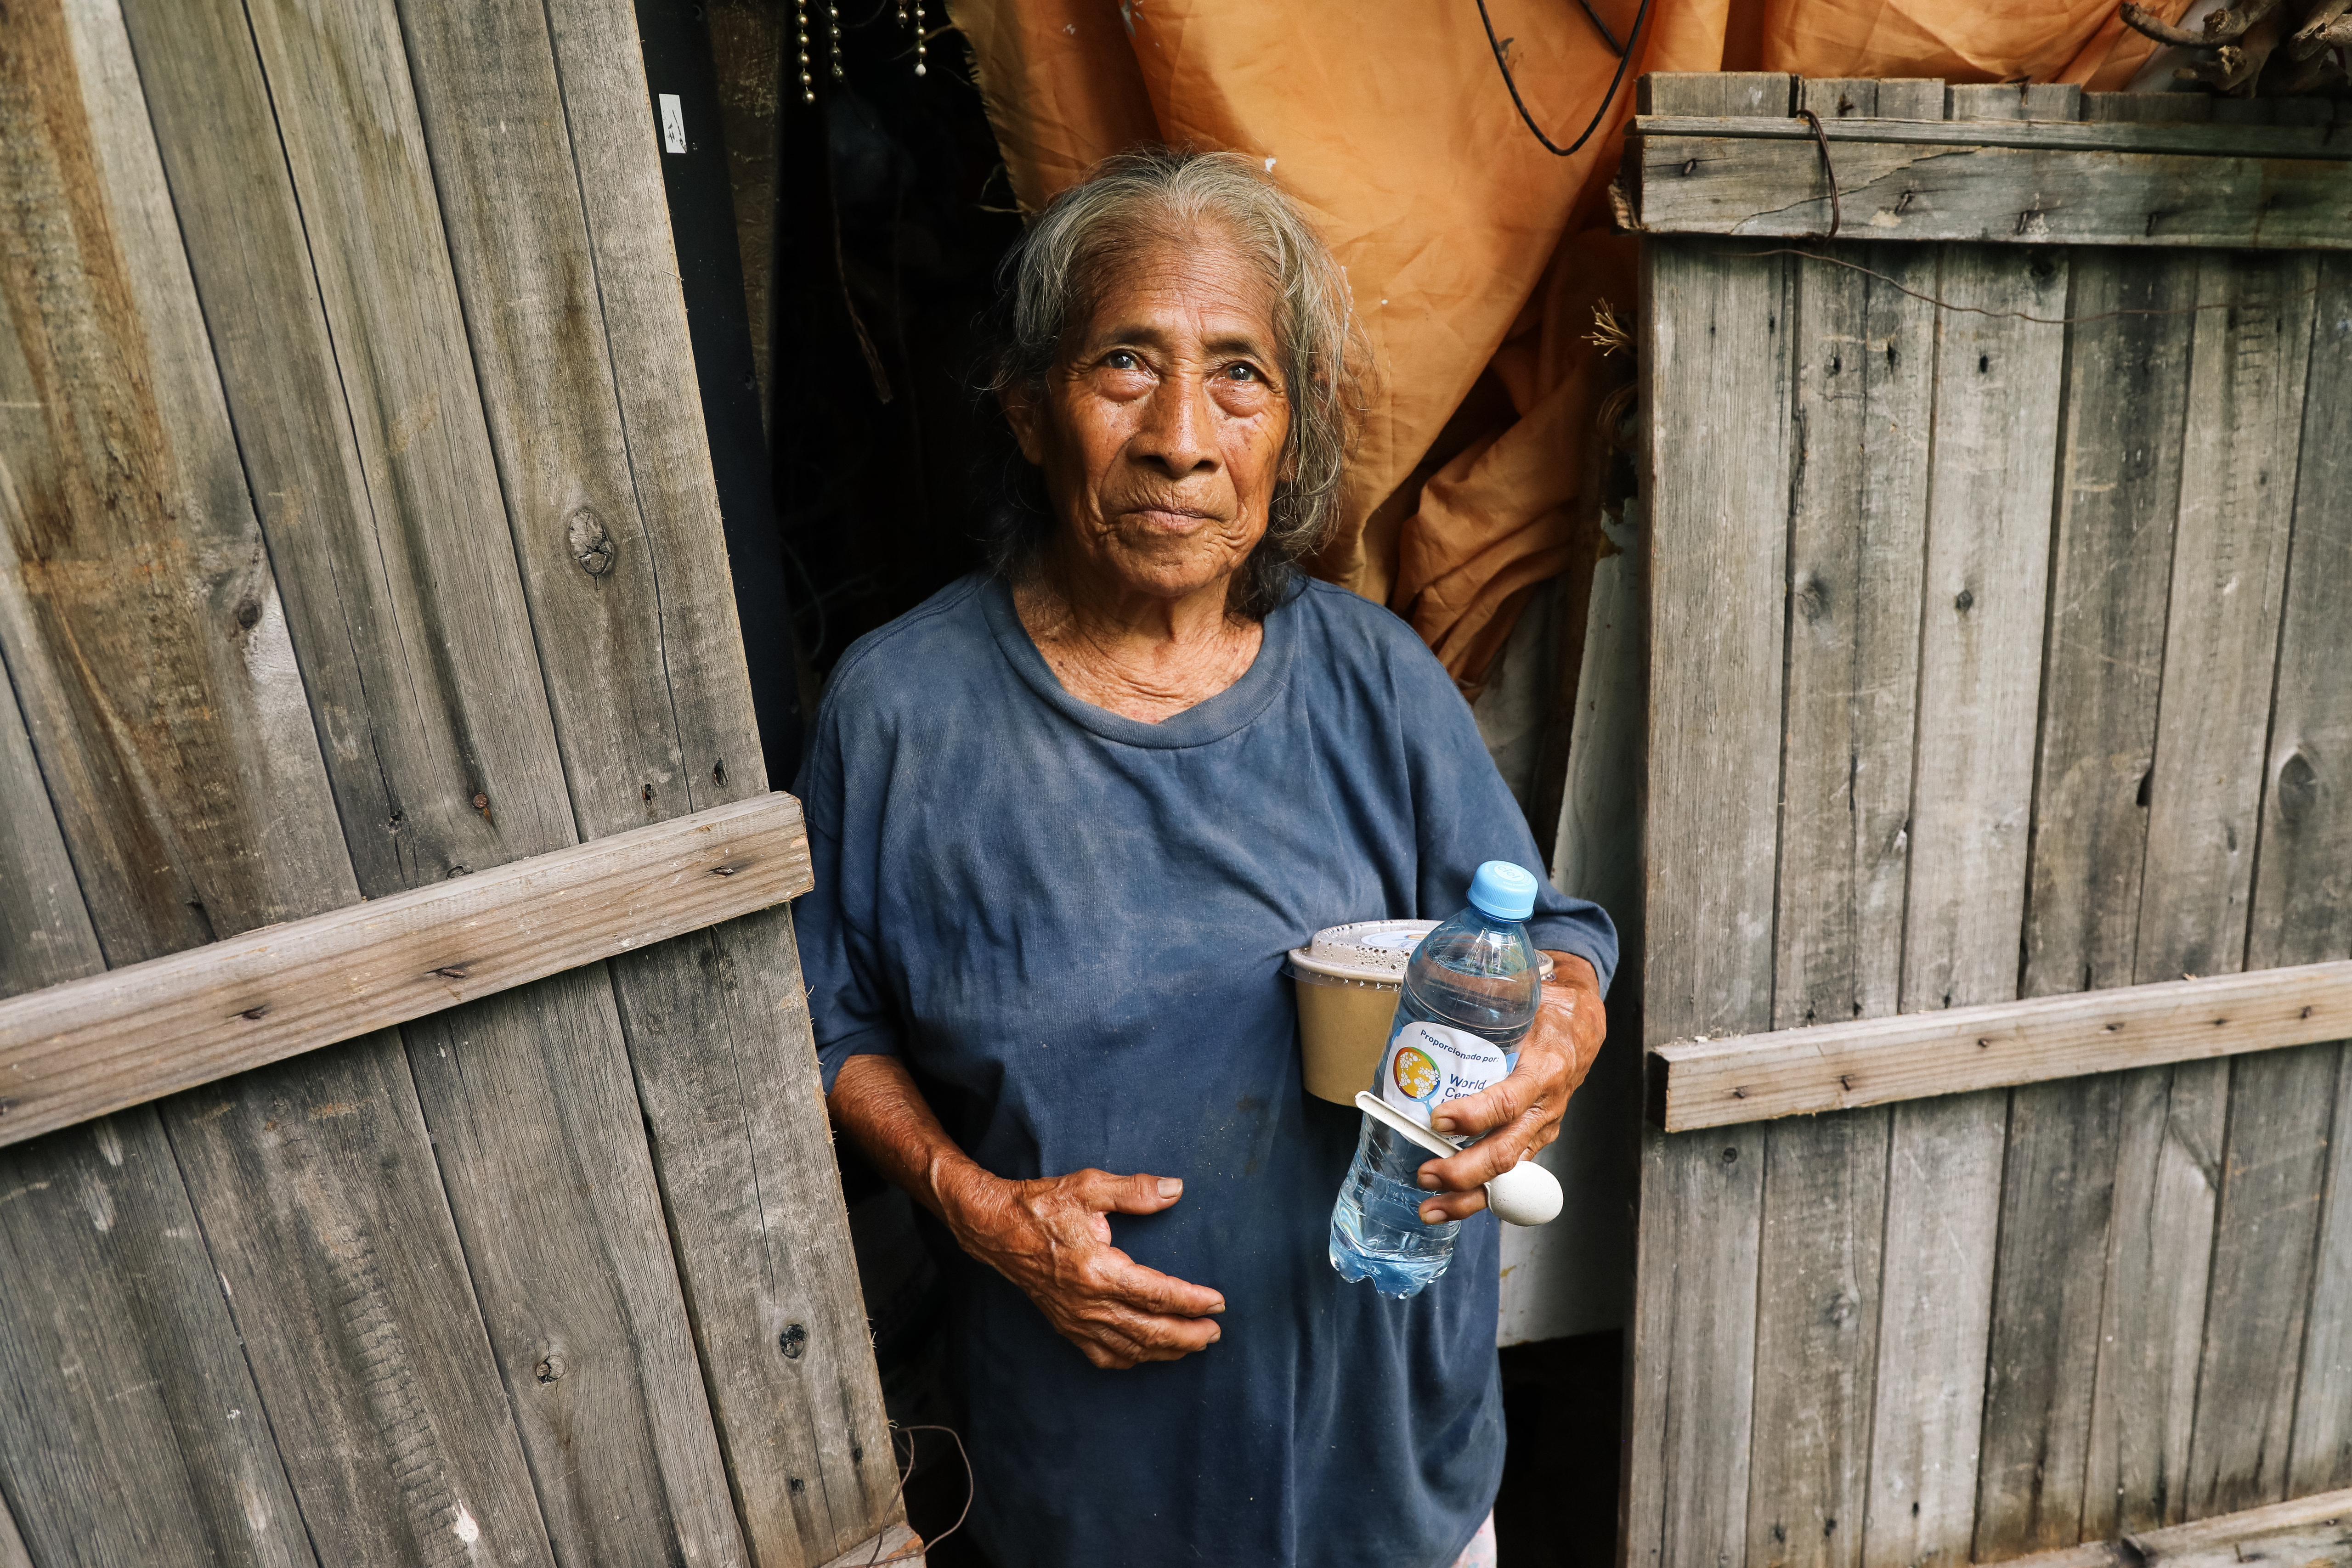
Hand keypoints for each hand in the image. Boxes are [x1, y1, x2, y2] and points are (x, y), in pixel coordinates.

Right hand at [939, 1167, 1225, 1369]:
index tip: (1218, 1302)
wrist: (995, 1229)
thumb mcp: (1089, 1186)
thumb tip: (1175, 1189)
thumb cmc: (1041, 1205)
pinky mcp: (1065, 1324)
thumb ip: (1135, 1190)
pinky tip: (1146, 1354)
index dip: (1191, 1301)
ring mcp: (1075, 1319)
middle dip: (1187, 1335)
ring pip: (1129, 1348)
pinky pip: (1102, 1354)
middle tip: (1215, 1332)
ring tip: (1194, 1345)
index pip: (1156, 1295)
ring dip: (1165, 1351)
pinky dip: (1130, 1359)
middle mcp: (1088, 1303)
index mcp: (1097, 1270)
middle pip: (1148, 1331)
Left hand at [1414, 952, 1605, 1223]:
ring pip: (1509, 1172)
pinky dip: (1481, 1193)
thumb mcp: (1525, 994)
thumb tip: (1437, 984)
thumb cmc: (1549, 1006)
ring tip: (1430, 1208)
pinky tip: (1450, 1203)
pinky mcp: (1535, 1137)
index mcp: (1547, 1066)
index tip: (1439, 1120)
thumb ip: (1486, 994)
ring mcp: (1543, 1126)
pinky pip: (1510, 1172)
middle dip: (1465, 1171)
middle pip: (1508, 1150)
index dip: (1475, 1116)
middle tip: (1426, 1174)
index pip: (1509, 1100)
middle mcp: (1547, 1105)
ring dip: (1469, 1196)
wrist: (1585, 1020)